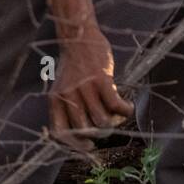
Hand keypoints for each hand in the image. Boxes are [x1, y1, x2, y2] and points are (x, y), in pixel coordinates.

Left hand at [49, 26, 133, 151]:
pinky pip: (116, 106)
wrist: (78, 38)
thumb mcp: (63, 87)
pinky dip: (125, 111)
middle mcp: (68, 96)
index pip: (60, 132)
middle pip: (85, 129)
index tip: (89, 145)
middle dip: (100, 133)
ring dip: (115, 122)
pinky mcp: (101, 81)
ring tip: (119, 114)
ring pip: (102, 121)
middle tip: (109, 124)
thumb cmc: (73, 66)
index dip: (75, 144)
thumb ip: (69, 106)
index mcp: (55, 100)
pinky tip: (128, 106)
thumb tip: (87, 131)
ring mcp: (84, 89)